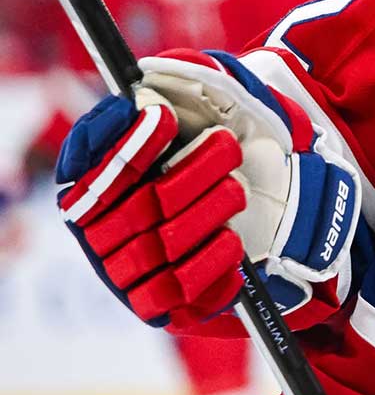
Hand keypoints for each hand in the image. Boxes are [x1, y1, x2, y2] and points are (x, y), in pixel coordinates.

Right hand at [55, 49, 360, 327]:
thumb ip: (171, 89)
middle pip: (139, 207)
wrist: (260, 198)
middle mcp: (102, 233)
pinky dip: (210, 265)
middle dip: (189, 172)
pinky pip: (176, 294)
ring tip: (235, 188)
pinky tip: (232, 240)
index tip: (165, 117)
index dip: (128, 145)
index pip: (97, 170)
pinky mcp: (161, 304)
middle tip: (228, 146)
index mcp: (93, 188)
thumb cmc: (212, 145)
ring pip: (161, 246)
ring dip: (206, 211)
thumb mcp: (200, 106)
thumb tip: (137, 92)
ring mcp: (129, 271)